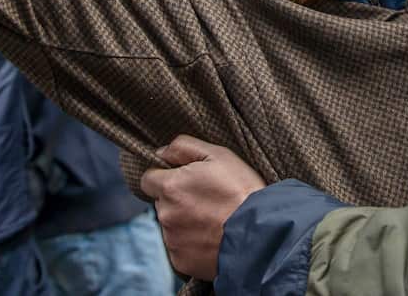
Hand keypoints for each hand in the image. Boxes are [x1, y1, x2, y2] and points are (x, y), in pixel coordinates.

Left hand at [140, 135, 265, 280]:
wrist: (259, 233)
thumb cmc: (242, 191)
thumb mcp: (219, 155)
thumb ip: (183, 147)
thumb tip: (161, 152)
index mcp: (170, 186)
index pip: (148, 179)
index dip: (165, 176)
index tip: (183, 180)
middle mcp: (165, 214)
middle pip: (161, 202)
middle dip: (177, 199)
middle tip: (206, 199)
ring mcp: (172, 240)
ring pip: (171, 225)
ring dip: (184, 221)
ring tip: (213, 220)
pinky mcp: (180, 260)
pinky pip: (179, 247)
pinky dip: (191, 242)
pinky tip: (211, 237)